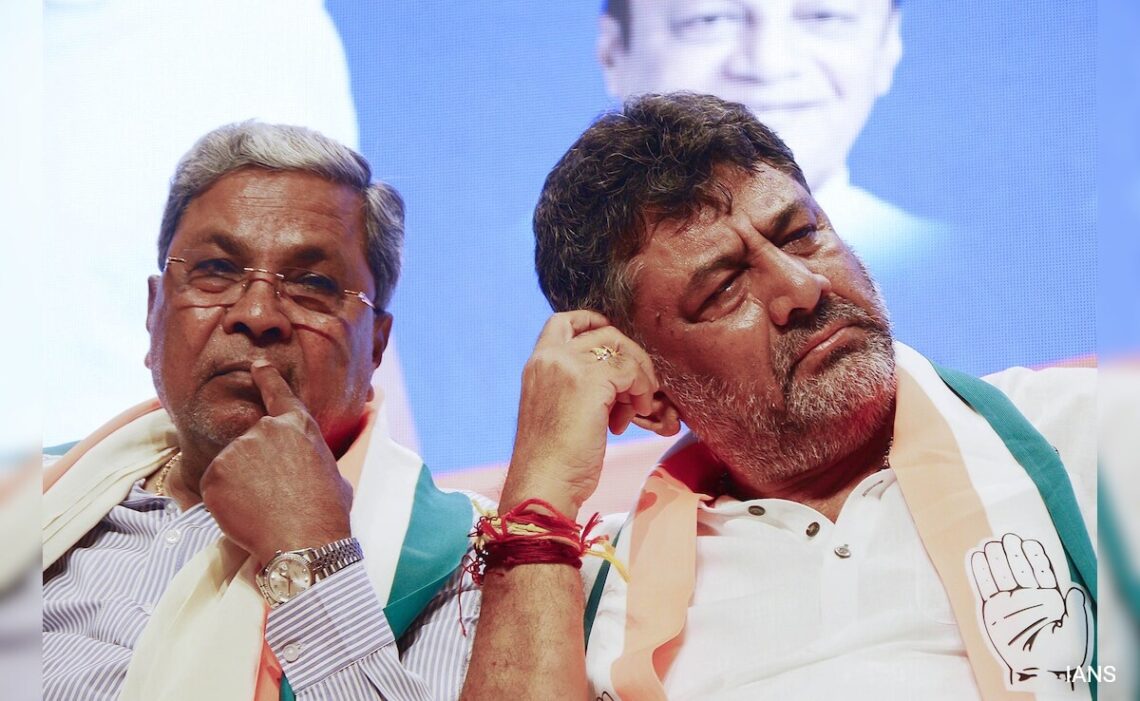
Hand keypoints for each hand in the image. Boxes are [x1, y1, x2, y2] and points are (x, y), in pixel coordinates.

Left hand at [200, 359, 353, 565]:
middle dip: (256, 467)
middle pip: (251, 444)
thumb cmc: (327, 513)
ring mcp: (237, 449)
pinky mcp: (214, 473)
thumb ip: (311, 458)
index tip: (256, 366)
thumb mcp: (332, 474)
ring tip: (264, 509)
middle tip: (274, 497)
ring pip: (231, 467)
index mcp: (298, 426)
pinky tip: (246, 515)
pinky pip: (214, 487)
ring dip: (241, 487)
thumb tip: (306, 465)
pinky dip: (224, 503)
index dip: (266, 378)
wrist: (304, 540)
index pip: (278, 393)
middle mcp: (265, 429)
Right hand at [503, 311, 679, 515]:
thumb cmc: (554, 458)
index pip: (564, 320)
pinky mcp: (591, 382)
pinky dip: (641, 391)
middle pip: (605, 332)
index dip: (595, 324)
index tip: (616, 349)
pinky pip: (631, 371)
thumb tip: (619, 375)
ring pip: (621, 349)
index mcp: (538, 363)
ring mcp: (569, 366)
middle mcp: (550, 358)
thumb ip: (576, 383)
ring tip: (635, 408)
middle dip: (629, 357)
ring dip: (639, 377)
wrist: (544, 483)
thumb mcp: (557, 408)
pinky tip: (632, 416)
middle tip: (635, 390)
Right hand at [970, 533, 1090, 686]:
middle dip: (1012, 553)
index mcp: (1049, 596)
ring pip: (1000, 573)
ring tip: (988, 543)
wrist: (1040, 672)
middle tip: (1006, 538)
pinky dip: (978, 572)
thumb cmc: (1061, 654)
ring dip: (994, 558)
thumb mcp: (1075, 632)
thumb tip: (1073, 589)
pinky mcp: (991, 609)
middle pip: (1017, 568)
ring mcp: (1008, 601)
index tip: (1028, 542)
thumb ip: (1076, 609)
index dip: (1034, 556)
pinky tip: (975, 556)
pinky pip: (983, 587)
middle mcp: (1027, 595)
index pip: (1040, 570)